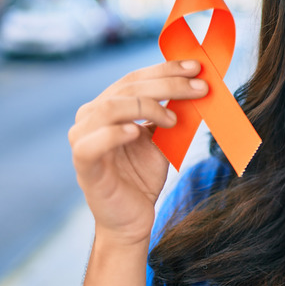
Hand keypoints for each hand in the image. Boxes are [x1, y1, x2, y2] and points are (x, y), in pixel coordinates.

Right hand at [68, 60, 207, 244]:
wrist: (133, 218)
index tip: (197, 68)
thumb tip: (198, 85)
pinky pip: (92, 143)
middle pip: (128, 89)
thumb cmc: (144, 175)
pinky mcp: (83, 163)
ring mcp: (83, 138)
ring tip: (173, 119)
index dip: (166, 70)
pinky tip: (137, 132)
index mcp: (109, 105)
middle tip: (199, 89)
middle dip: (168, 85)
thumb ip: (173, 112)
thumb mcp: (163, 137)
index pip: (136, 78)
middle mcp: (91, 116)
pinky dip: (115, 133)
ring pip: (111, 107)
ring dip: (148, 107)